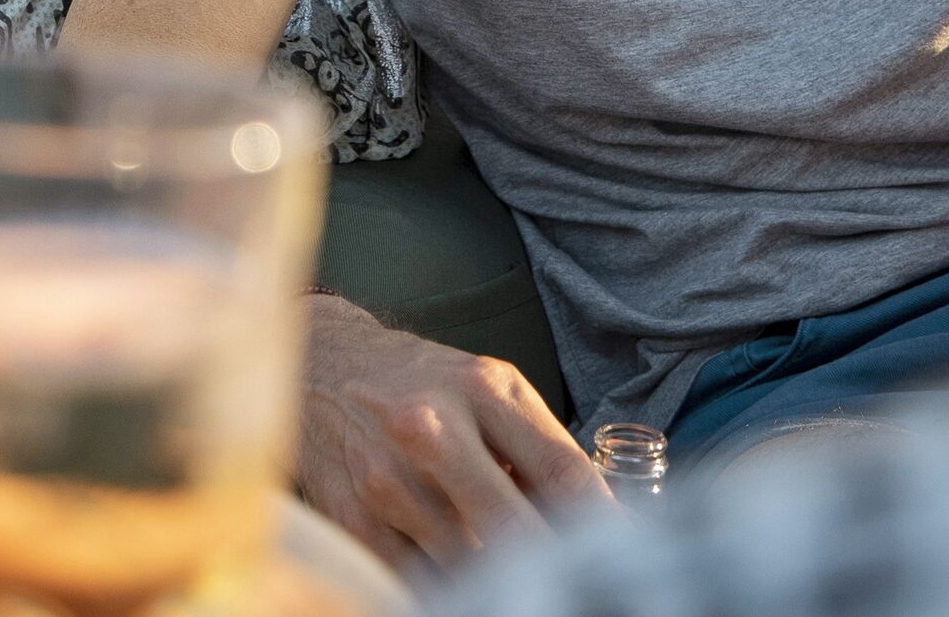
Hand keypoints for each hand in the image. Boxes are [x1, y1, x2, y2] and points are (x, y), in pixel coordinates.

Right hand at [299, 295, 600, 568]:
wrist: (319, 365)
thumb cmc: (420, 382)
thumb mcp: (486, 389)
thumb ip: (538, 450)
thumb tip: (599, 524)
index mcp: (483, 390)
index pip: (566, 475)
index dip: (607, 528)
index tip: (629, 556)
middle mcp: (433, 430)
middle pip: (520, 531)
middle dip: (553, 562)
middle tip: (570, 577)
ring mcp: (389, 481)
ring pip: (472, 566)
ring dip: (498, 575)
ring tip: (510, 566)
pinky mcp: (355, 522)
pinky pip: (422, 581)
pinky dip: (448, 583)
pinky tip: (457, 566)